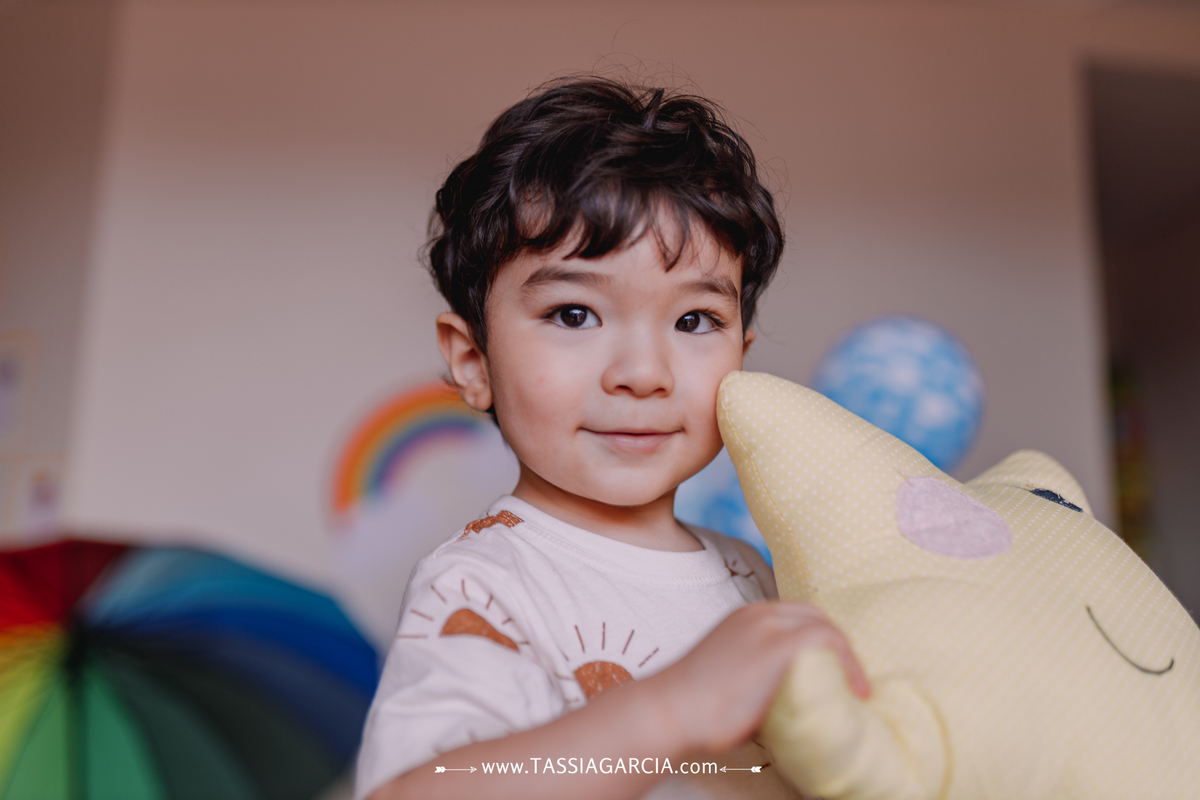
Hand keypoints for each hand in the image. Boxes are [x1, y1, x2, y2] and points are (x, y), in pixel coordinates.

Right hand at [649, 601, 868, 755]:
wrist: (674, 710)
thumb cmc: (696, 707)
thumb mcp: (730, 672)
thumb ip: (758, 669)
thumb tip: (788, 692)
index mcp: (745, 617)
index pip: (796, 614)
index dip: (821, 637)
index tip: (834, 665)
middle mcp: (758, 614)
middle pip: (814, 614)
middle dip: (836, 643)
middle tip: (850, 677)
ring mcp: (767, 626)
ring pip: (824, 625)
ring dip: (846, 655)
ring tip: (856, 686)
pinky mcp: (778, 645)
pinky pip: (829, 640)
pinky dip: (849, 663)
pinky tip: (856, 689)